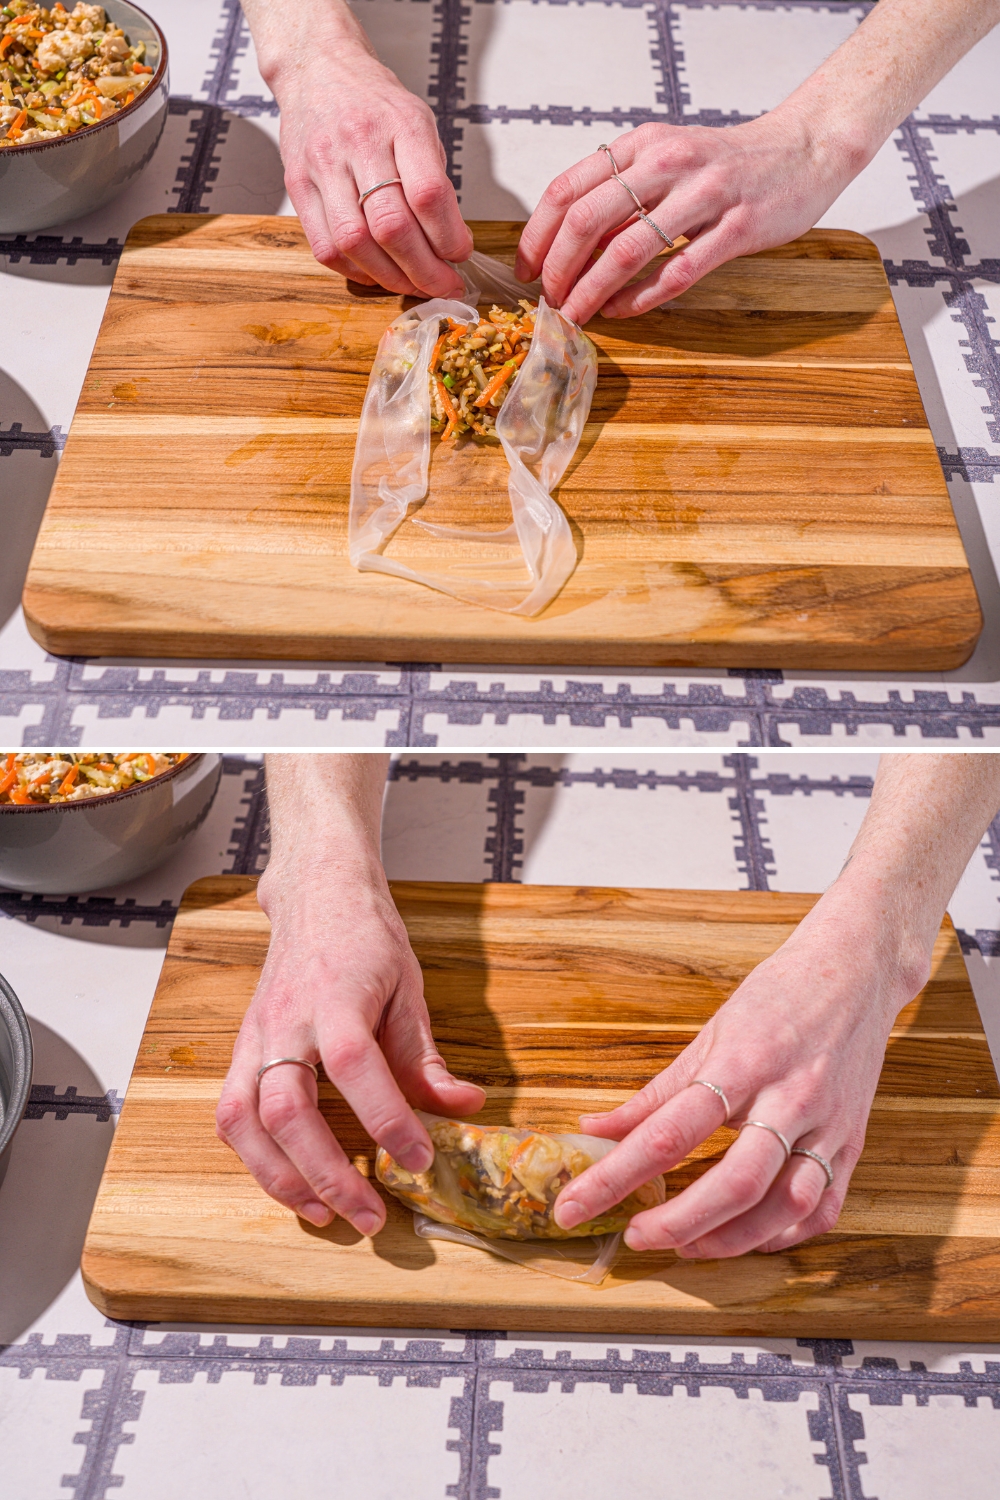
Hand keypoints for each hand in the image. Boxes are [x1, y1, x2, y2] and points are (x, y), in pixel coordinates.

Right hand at [215, 861, 484, 1232]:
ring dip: (280, 1178)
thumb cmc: (365, 937)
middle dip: (326, 1173)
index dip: (386, 1118)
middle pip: (288, 1107)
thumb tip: (463, 1109)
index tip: (419, 1160)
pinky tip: (288, 1183)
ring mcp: (256, 1036)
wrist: (316, 894)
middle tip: (369, 1216)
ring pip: (244, 1119)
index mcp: (338, 997)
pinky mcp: (241, 1049)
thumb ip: (425, 1057)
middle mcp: (287, 1020)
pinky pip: (230, 1112)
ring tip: (323, 1215)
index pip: (356, 1065)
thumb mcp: (409, 987)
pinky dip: (253, 1158)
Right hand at [248, 1, 471, 294]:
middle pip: (391, 227)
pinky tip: (378, 274)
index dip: (448, 236)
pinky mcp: (298, 186)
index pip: (428, 194)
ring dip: (391, 278)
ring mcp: (322, 166)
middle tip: (444, 285)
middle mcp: (358, 144)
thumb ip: (434, 177)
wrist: (318, 70)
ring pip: (355, 244)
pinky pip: (326, 247)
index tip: (460, 253)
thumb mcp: (419, 122)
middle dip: (424, 270)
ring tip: (413, 285)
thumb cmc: (375, 103)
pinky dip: (356, 271)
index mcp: (400, 124)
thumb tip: (450, 241)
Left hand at [516, 113, 859, 323]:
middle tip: (549, 299)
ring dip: (592, 291)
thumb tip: (571, 241)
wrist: (805, 149)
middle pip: (587, 221)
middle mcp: (668, 163)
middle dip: (558, 268)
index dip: (536, 235)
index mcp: (643, 145)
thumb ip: (623, 191)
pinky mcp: (737, 228)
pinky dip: (641, 298)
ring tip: (576, 314)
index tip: (526, 269)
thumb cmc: (731, 162)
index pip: (567, 189)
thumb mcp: (667, 158)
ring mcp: (704, 195)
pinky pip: (676, 272)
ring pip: (627, 250)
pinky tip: (622, 312)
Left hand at [553, 885, 930, 1256]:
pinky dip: (783, 1235)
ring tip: (686, 1246)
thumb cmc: (777, 996)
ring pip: (784, 1205)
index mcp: (741, 1063)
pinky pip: (823, 1208)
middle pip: (734, 1181)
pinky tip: (748, 1238)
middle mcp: (789, 1098)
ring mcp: (828, 1125)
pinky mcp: (853, 1143)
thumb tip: (594, 1127)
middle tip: (636, 1237)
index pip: (667, 1134)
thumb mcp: (710, 1032)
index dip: (615, 1177)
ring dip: (730, 1239)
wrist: (856, 971)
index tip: (574, 1207)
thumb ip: (657, 1091)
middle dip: (678, 1222)